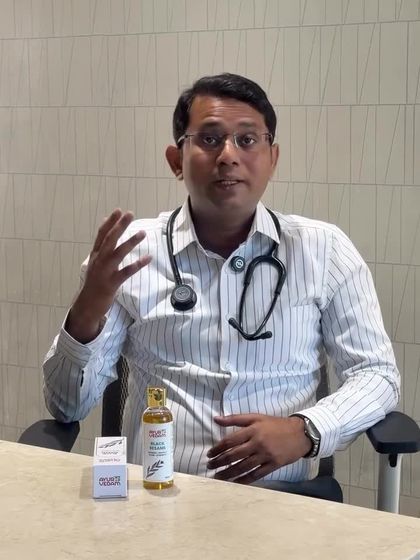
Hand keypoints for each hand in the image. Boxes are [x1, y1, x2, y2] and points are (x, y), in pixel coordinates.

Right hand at [67, 209, 151, 342]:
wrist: (87, 305)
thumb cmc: (94, 282)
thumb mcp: (95, 263)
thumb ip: (101, 246)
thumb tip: (105, 227)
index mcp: (95, 255)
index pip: (102, 235)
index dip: (110, 222)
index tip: (119, 210)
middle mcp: (99, 260)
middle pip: (109, 240)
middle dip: (119, 226)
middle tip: (129, 214)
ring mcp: (105, 271)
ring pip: (118, 253)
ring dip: (130, 242)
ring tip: (142, 233)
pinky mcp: (112, 283)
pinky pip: (126, 272)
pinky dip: (138, 264)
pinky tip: (148, 258)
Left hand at [207, 414, 311, 483]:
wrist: (300, 433)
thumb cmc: (275, 424)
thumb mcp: (256, 417)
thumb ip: (235, 418)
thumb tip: (216, 419)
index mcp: (252, 430)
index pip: (230, 441)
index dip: (218, 448)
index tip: (209, 454)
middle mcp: (257, 443)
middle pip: (234, 455)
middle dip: (220, 461)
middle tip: (210, 466)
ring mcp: (265, 456)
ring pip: (243, 467)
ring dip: (229, 473)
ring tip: (218, 476)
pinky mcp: (273, 465)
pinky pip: (256, 474)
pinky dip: (244, 480)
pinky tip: (235, 483)